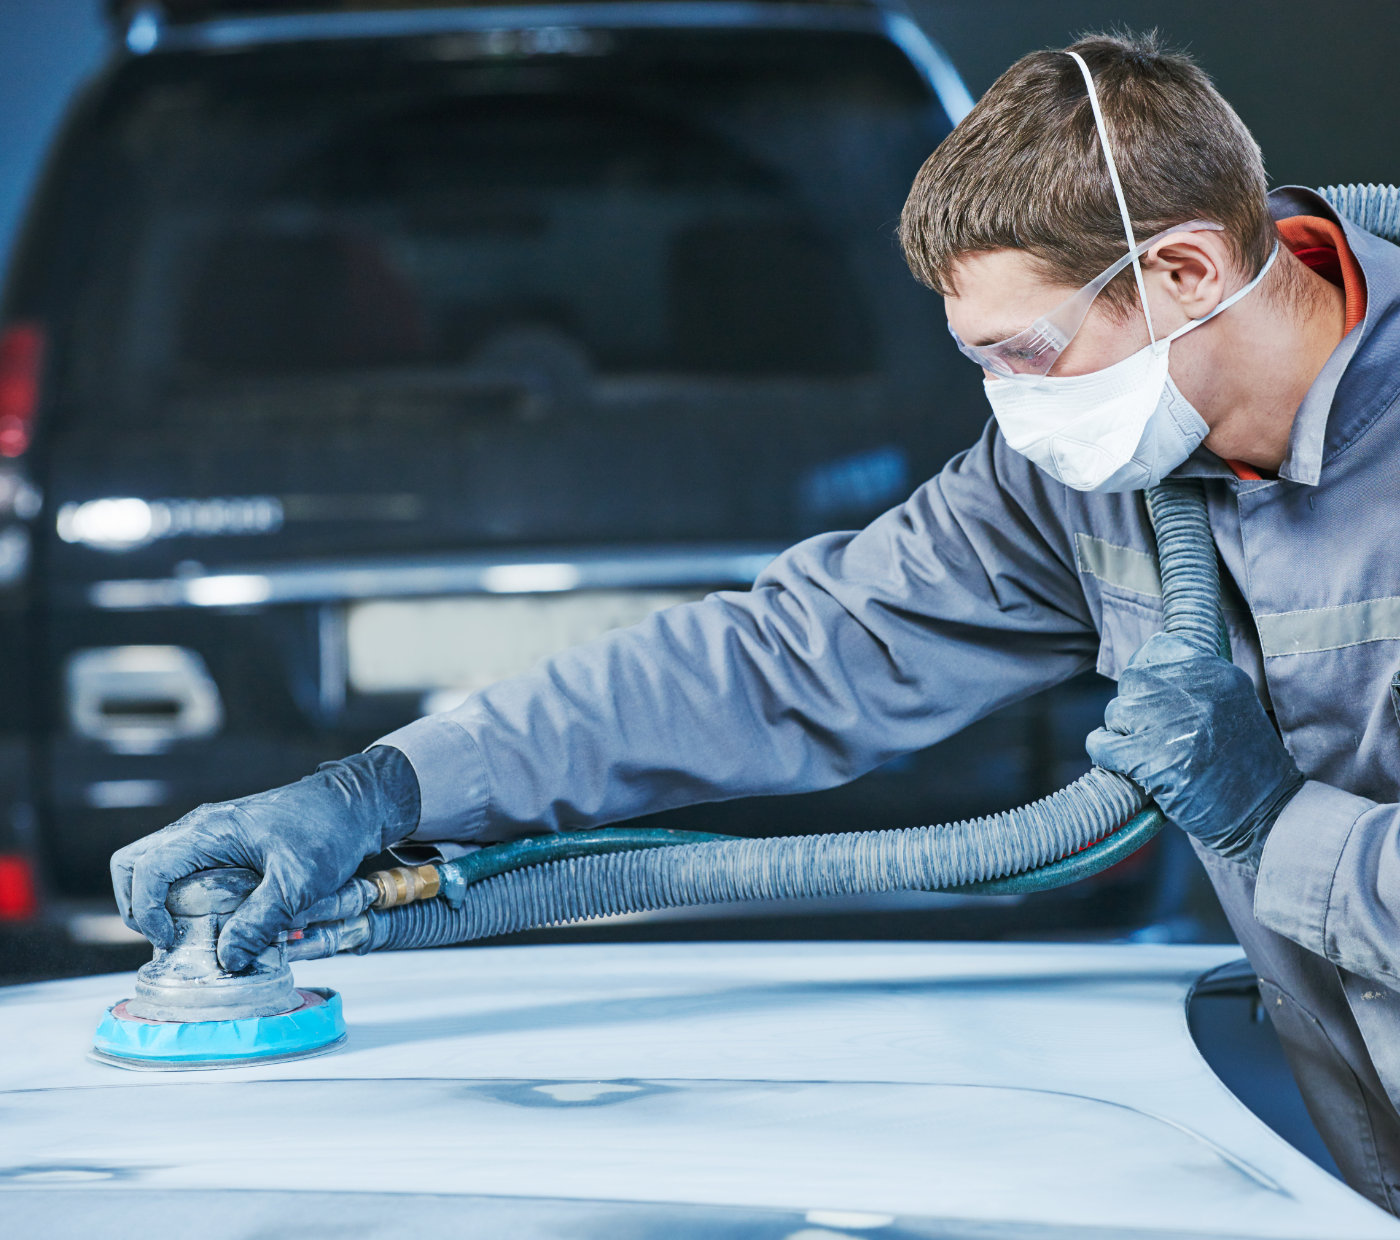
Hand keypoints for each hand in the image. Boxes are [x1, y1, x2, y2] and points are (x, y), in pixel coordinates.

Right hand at [111, 746, 419, 970]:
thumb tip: (226, 960)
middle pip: (134, 864)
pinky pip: (184, 870)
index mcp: (209, 830)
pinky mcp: (224, 844)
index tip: (171, 940)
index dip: (146, 910)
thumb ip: (261, 922)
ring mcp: (210, 834)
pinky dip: (184, 897)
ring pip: (156, 867)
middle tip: (169, 938)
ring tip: (190, 934)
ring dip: (161, 903)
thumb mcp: (299, 883)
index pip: (145, 868)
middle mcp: (200, 828)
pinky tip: (215, 921)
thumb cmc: (330, 832)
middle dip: (139, 906)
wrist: (356, 804)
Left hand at [1086, 632, 1303, 865]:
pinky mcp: (1152, 759)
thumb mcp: (1234, 704)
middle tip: (1146, 728)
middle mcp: (1193, 692)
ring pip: (1116, 711)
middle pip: (1132, 679)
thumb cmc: (1247, 763)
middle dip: (1133, 704)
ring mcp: (1171, 724)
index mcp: (1216, 673)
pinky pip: (1102, 743)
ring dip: (1121, 731)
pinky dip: (1104, 752)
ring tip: (1144, 750)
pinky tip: (1119, 762)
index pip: (1158, 648)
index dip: (1147, 670)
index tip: (1148, 691)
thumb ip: (1196, 683)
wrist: (1267, 812)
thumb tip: (1145, 668)